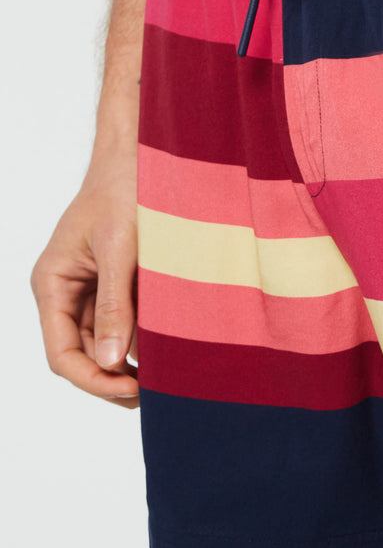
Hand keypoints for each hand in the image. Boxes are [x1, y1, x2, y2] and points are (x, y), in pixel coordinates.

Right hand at [31, 153, 138, 406]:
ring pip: (101, 346)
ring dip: (127, 366)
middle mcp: (65, 291)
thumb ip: (114, 304)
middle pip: (80, 357)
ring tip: (163, 381)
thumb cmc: (125, 188)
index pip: (60, 354)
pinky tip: (166, 353)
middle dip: (112, 380)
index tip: (134, 389)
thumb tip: (108, 360)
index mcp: (52, 283)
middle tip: (156, 395)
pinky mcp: (116, 284)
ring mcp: (90, 289)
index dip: (93, 380)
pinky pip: (121, 325)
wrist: (144, 153)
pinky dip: (140, 343)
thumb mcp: (120, 248)